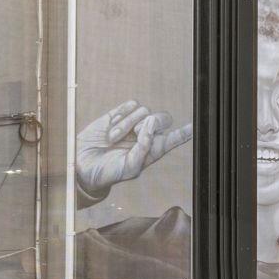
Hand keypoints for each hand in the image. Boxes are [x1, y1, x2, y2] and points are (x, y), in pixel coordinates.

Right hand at [74, 100, 191, 201]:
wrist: (82, 165)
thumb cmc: (108, 172)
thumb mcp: (129, 167)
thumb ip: (143, 147)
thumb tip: (148, 123)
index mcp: (152, 151)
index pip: (174, 139)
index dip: (185, 132)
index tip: (196, 125)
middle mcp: (145, 136)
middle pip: (162, 118)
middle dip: (151, 123)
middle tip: (135, 133)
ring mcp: (132, 124)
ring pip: (143, 111)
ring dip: (126, 125)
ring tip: (113, 139)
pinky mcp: (119, 114)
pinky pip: (130, 105)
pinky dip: (121, 115)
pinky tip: (111, 127)